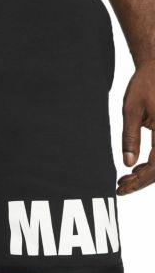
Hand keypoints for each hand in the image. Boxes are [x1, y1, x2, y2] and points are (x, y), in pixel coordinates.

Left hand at [118, 60, 154, 194]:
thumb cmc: (145, 85)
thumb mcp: (131, 110)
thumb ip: (130, 137)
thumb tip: (128, 163)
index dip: (140, 181)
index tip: (122, 187)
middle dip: (142, 181)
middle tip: (121, 187)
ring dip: (147, 175)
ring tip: (125, 179)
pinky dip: (153, 164)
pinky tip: (137, 168)